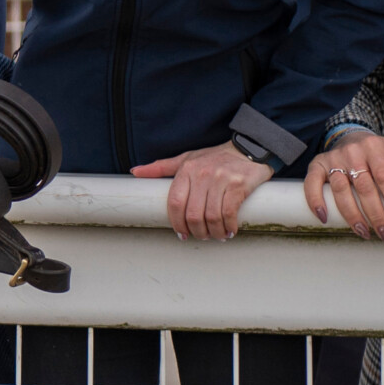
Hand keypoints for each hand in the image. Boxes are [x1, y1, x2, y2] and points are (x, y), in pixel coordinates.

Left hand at [133, 141, 276, 239]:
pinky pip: (229, 213)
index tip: (181, 234)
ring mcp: (221, 179)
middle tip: (201, 236)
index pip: (175, 203)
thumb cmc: (214, 157)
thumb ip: (161, 167)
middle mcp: (202, 174)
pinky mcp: (238, 185)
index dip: (176, 223)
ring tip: (216, 236)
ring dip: (214, 233)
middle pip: (192, 214)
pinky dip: (228, 227)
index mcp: (186, 169)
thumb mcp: (186, 158)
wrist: (249, 148)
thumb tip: (134, 172)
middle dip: (196, 232)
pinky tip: (229, 231)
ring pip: (211, 217)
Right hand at [304, 132, 383, 240]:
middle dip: (375, 214)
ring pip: (340, 189)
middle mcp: (353, 153)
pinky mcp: (317, 165)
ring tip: (363, 233)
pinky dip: (315, 200)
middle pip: (364, 187)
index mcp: (376, 148)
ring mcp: (333, 159)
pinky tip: (324, 218)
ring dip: (350, 214)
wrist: (350, 137)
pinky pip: (312, 183)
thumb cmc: (380, 152)